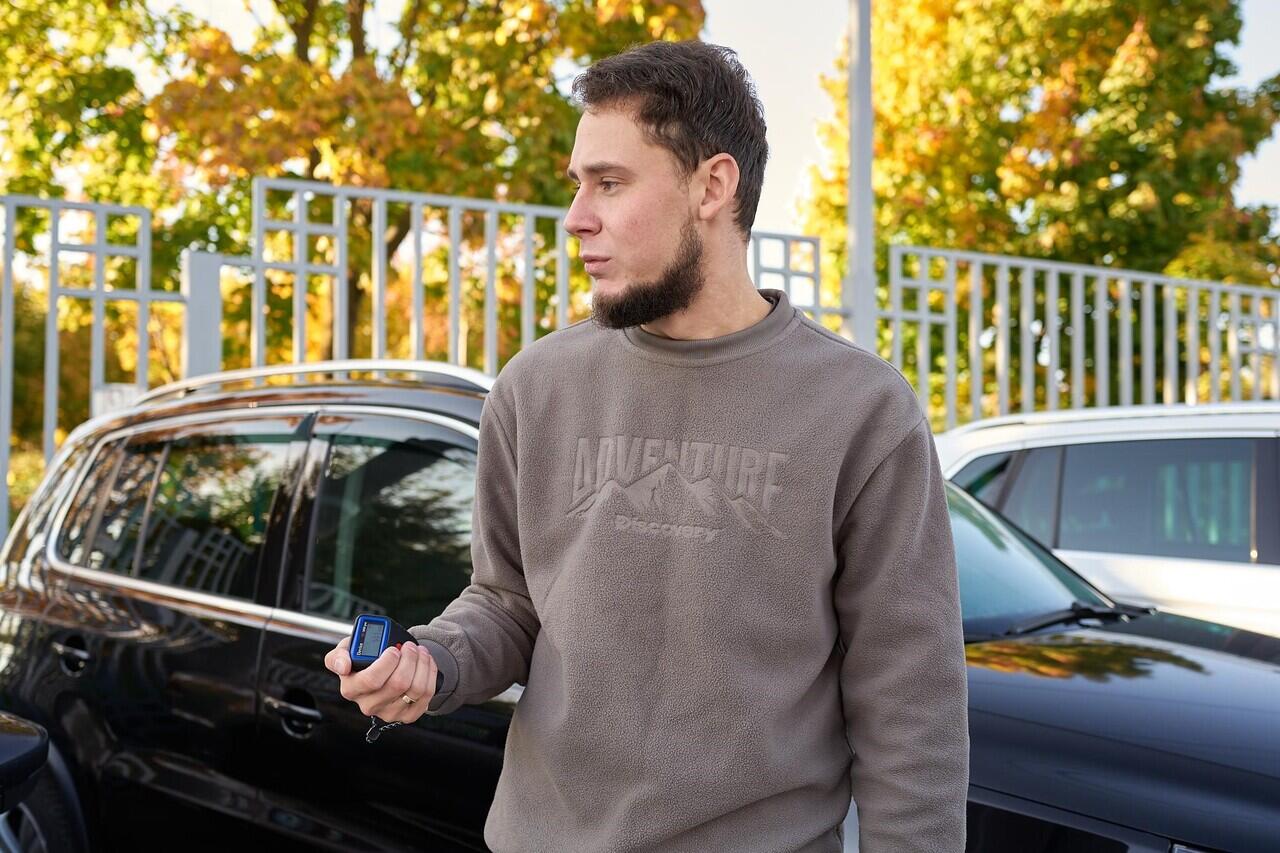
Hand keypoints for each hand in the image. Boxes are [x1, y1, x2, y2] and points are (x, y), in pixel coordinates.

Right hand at [324, 635, 438, 723]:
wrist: (380, 671)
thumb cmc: (362, 660)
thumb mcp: (345, 652)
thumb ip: (338, 655)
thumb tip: (344, 665)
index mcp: (351, 690)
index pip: (371, 680)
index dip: (387, 663)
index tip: (394, 649)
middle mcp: (369, 705)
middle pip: (398, 684)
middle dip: (409, 659)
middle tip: (410, 646)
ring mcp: (389, 713)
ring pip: (416, 689)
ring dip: (422, 665)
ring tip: (419, 651)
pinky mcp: (408, 716)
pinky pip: (427, 696)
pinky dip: (430, 675)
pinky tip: (425, 663)